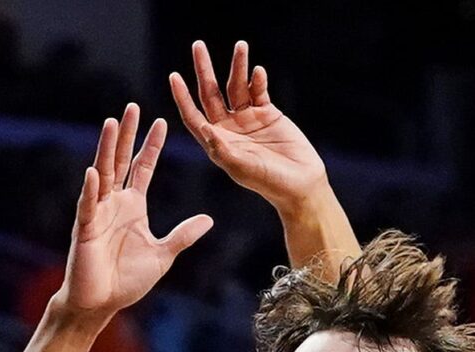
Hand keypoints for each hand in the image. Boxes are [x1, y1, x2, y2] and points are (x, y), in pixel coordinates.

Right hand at [56, 105, 215, 320]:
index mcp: (133, 206)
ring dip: (106, 149)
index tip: (162, 121)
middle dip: (127, 134)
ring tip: (111, 123)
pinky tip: (94, 171)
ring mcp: (97, 212)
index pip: (143, 168)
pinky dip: (91, 189)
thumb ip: (183, 235)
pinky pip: (88, 205)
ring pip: (102, 174)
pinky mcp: (85, 229)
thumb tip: (208, 220)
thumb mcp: (163, 254)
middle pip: (121, 160)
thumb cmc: (127, 280)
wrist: (101, 303)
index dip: (151, 145)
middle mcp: (114, 203)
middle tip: (132, 106)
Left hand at [169, 40, 328, 208]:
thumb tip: (203, 126)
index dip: (182, 97)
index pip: (193, 115)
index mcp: (217, 141)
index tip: (174, 76)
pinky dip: (258, 80)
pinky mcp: (268, 113)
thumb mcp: (242, 167)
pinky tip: (258, 71)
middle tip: (198, 45)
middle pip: (211, 93)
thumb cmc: (270, 182)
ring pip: (237, 86)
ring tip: (241, 46)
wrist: (301, 183)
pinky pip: (259, 91)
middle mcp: (228, 127)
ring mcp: (248, 119)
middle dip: (204, 69)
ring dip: (238, 67)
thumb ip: (222, 149)